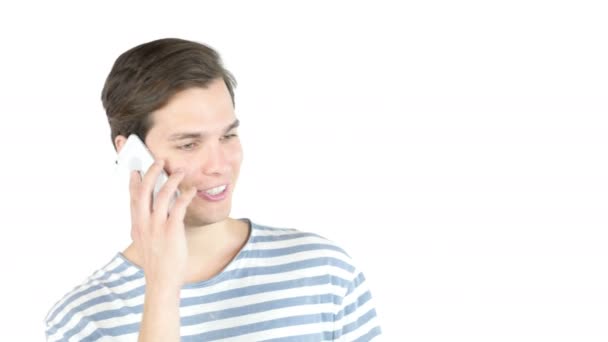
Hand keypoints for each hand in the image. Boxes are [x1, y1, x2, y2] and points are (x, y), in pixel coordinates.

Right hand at [129, 160, 196, 289]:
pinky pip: (179, 206)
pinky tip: (192, 190)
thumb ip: (146, 225)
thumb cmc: (157, 261)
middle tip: (160, 161)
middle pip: (144, 190)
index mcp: (136, 225)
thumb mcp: (145, 241)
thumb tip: (154, 211)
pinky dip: (185, 195)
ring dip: (172, 179)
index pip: (132, 198)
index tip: (136, 169)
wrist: (161, 280)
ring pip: (162, 194)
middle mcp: (144, 223)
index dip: (134, 182)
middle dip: (151, 172)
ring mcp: (157, 226)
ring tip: (180, 171)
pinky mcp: (172, 230)